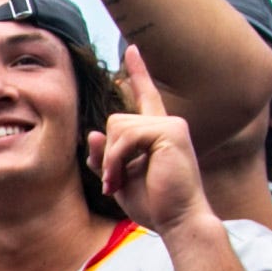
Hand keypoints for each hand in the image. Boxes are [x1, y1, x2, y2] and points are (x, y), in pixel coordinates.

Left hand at [85, 46, 209, 234]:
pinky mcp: (170, 131)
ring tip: (118, 183)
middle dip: (108, 153)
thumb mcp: (119, 178)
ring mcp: (171, 125)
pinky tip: (121, 180)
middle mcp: (168, 123)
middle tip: (113, 182)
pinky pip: (125, 137)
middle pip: (116, 119)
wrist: (178, 221)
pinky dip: (116, 161)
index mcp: (158, 132)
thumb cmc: (153, 204)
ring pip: (117, 127)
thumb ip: (105, 156)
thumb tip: (93, 133)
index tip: (132, 49)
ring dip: (111, 160)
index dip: (137, 72)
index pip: (145, 95)